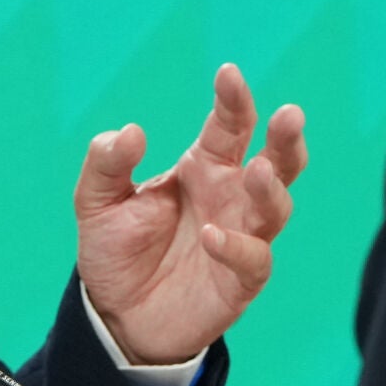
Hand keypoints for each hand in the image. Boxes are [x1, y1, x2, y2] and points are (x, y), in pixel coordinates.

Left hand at [73, 63, 306, 364]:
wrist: (114, 313)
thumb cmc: (115, 249)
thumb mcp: (96, 201)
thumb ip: (107, 164)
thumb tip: (130, 131)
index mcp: (203, 169)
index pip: (229, 127)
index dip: (233, 100)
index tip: (228, 72)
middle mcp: (230, 198)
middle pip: (275, 161)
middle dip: (285, 139)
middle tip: (289, 114)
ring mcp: (241, 237)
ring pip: (275, 207)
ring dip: (270, 188)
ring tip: (255, 171)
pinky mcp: (239, 280)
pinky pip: (253, 260)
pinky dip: (236, 246)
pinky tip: (211, 236)